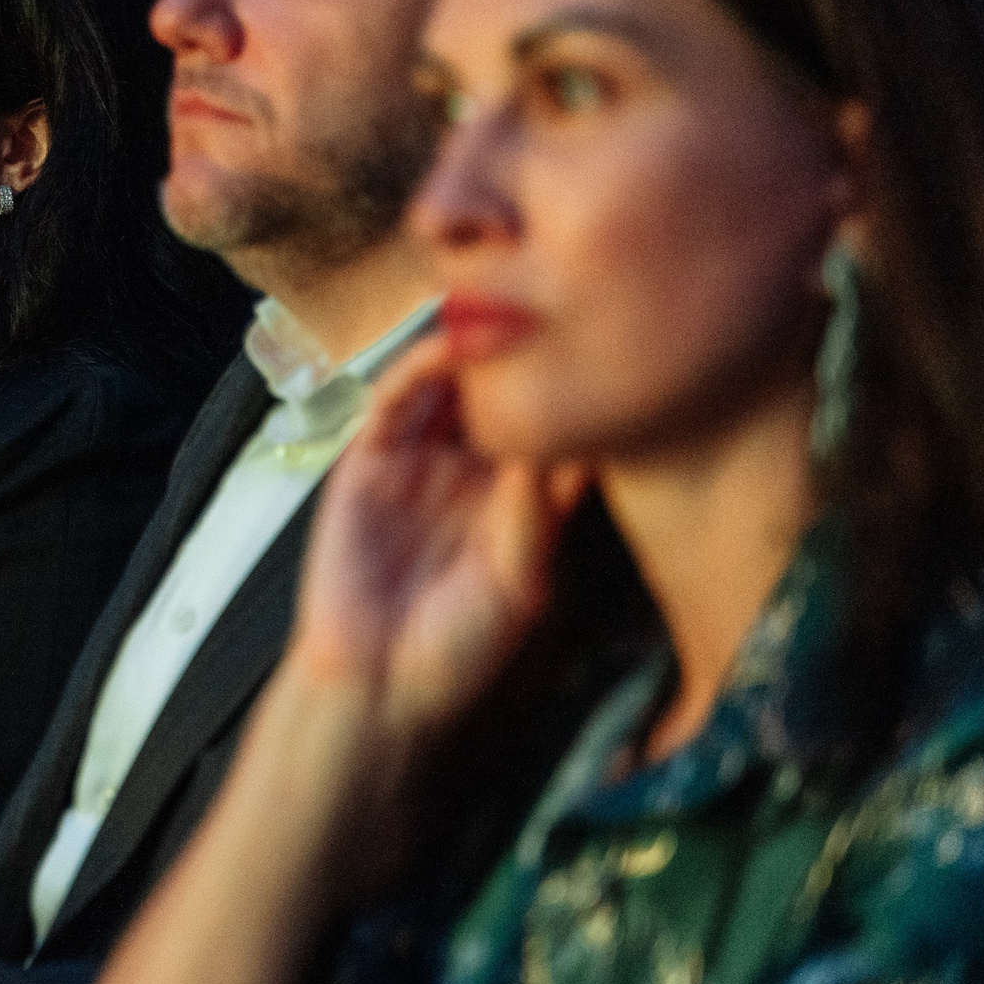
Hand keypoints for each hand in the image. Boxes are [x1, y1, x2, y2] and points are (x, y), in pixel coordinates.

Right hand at [286, 336, 587, 747]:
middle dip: (526, 346)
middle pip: (503, 389)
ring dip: (471, 345)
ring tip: (502, 308)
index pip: (555, 424)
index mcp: (522, 497)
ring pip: (449, 384)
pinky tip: (446, 349)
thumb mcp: (521, 580)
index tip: (614, 342)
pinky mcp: (369, 460)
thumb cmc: (457, 650)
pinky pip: (394, 401)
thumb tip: (562, 434)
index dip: (580, 384)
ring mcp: (419, 461)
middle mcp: (472, 469)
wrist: (378, 686)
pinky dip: (417, 368)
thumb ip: (537, 510)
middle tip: (556, 298)